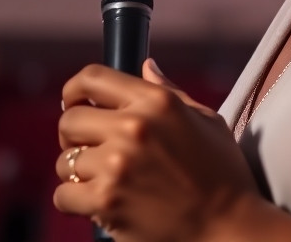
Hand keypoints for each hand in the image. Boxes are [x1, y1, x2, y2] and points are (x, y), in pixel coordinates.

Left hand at [54, 60, 259, 241]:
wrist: (227, 225)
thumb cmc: (221, 172)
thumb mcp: (205, 119)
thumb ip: (169, 90)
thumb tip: (146, 66)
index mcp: (156, 101)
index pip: (92, 79)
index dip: (75, 91)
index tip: (75, 104)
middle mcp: (133, 126)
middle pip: (70, 120)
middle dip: (72, 134)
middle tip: (88, 148)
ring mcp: (117, 165)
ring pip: (65, 161)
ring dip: (77, 171)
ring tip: (100, 179)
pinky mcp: (106, 202)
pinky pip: (63, 195)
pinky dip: (74, 200)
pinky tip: (97, 201)